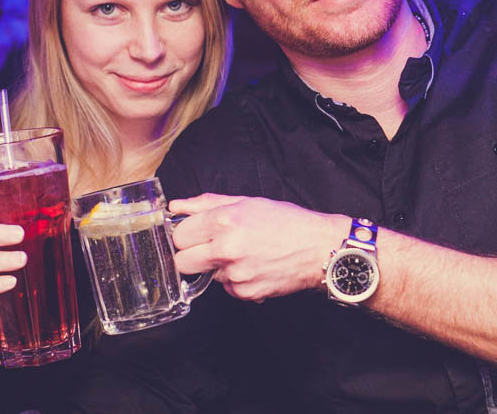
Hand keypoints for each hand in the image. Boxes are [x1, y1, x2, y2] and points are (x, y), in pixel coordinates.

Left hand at [168, 193, 347, 301]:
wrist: (319, 249)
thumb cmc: (287, 222)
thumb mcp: (247, 202)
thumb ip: (206, 204)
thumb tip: (176, 206)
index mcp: (224, 221)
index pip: (179, 235)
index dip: (186, 234)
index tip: (195, 233)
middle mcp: (226, 248)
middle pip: (182, 262)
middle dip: (191, 254)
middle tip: (210, 247)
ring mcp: (234, 274)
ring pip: (206, 275)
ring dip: (217, 266)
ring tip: (243, 253)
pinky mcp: (244, 293)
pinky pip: (226, 287)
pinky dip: (235, 279)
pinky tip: (254, 266)